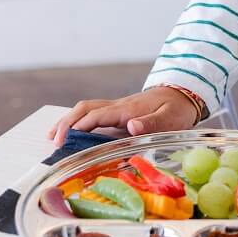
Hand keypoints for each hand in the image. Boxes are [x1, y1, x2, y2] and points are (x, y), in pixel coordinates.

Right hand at [47, 86, 199, 146]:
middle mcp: (118, 107)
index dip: (79, 126)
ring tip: (54, 136)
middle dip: (67, 123)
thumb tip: (131, 126)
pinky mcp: (118, 112)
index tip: (65, 139)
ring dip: (69, 120)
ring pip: (86, 109)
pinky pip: (93, 113)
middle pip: (85, 109)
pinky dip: (78, 121)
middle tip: (55, 141)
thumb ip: (152, 123)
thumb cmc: (176, 110)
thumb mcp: (170, 119)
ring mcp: (117, 108)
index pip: (97, 115)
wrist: (183, 95)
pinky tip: (72, 131)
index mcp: (128, 110)